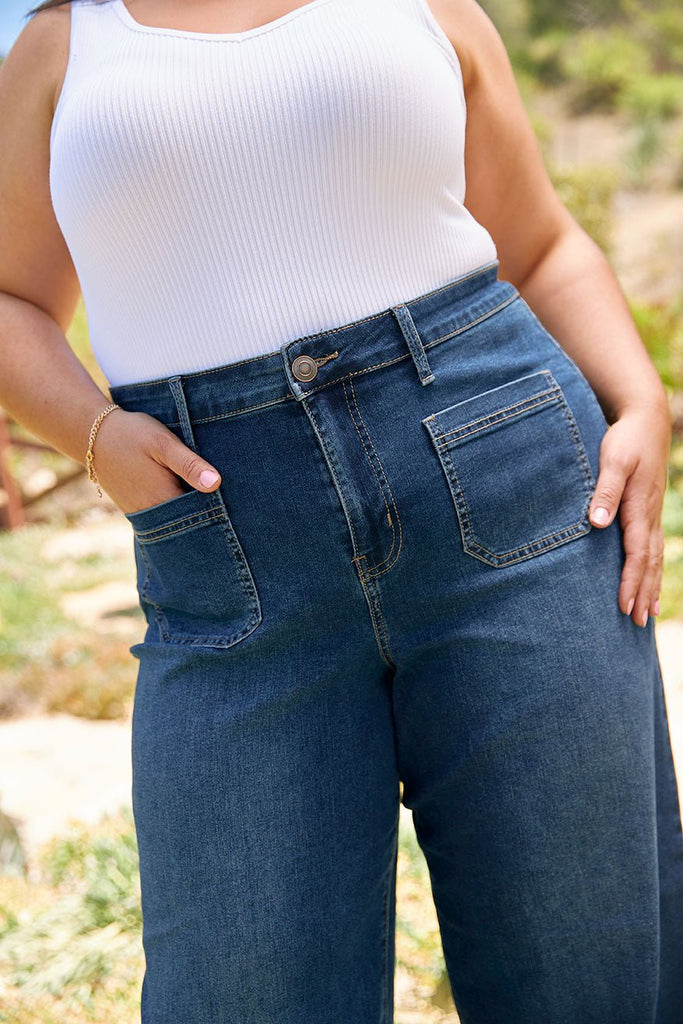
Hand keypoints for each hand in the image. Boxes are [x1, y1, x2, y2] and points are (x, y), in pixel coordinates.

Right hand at [90, 407, 222, 515]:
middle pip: (188, 521)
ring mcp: (141, 511)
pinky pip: (161, 514)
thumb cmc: (132, 434)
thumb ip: (189, 464)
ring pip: (174, 519)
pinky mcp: (134, 506)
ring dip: (190, 511)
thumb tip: (216, 483)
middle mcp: (152, 512)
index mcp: (164, 499)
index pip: (202, 515)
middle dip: (207, 513)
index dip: (219, 509)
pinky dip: (174, 508)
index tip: (234, 499)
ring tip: (209, 497)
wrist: (91, 434)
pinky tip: (185, 494)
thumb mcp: (163, 443)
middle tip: (227, 501)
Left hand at [588, 404, 670, 627]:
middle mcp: (649, 515)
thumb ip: (605, 491)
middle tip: (637, 621)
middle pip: (649, 562)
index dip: (631, 581)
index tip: (624, 605)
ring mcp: (652, 513)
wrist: (646, 419)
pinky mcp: (649, 510)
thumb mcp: (613, 459)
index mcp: (639, 507)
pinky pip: (653, 546)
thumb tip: (597, 523)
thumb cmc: (625, 439)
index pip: (637, 553)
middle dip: (643, 592)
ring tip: (647, 614)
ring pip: (655, 557)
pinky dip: (652, 569)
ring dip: (650, 586)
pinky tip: (649, 583)